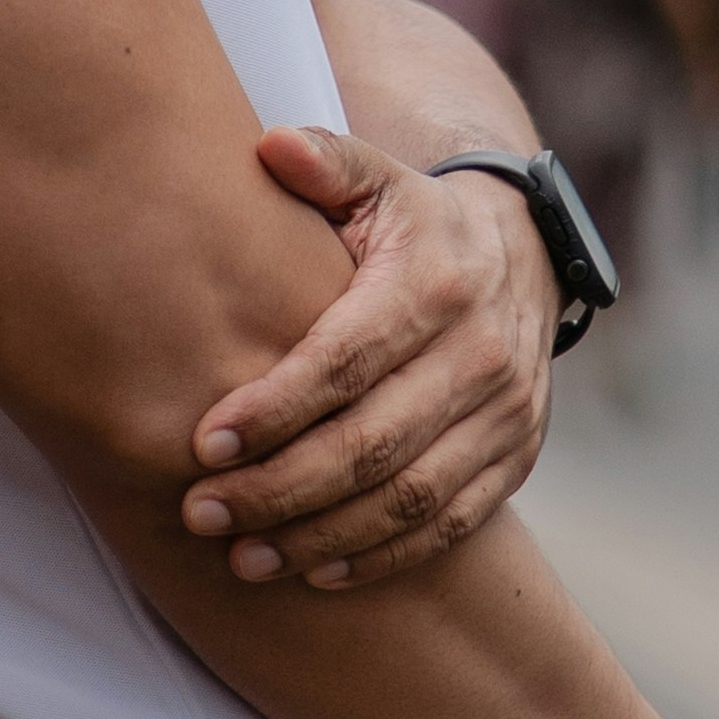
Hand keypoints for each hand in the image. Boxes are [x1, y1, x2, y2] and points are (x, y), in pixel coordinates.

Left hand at [179, 128, 557, 590]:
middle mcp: (481, 356)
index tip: (202, 444)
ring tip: (243, 559)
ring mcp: (505, 415)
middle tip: (201, 512)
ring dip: (323, 537)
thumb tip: (271, 147)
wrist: (518, 252)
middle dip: (281, 488)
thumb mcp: (376, 178)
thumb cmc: (411, 220)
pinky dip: (384, 557)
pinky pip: (450, 525)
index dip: (275, 407)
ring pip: (412, 499)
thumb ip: (325, 161)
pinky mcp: (515, 458)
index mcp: (436, 283)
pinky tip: (316, 572)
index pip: (346, 361)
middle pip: (373, 444)